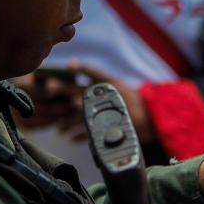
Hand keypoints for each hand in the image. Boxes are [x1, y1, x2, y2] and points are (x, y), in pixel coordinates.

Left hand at [15, 62, 154, 141]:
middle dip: (64, 88)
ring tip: (57, 127)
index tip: (69, 64)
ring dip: (67, 119)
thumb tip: (72, 86)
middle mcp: (110, 95)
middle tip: (49, 86)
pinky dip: (79, 136)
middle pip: (83, 90)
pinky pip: (93, 132)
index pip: (95, 72)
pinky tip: (70, 139)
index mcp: (112, 85)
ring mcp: (111, 110)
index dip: (82, 67)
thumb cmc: (133, 101)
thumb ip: (99, 85)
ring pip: (83, 113)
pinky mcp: (113, 125)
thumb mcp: (119, 88)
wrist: (154, 117)